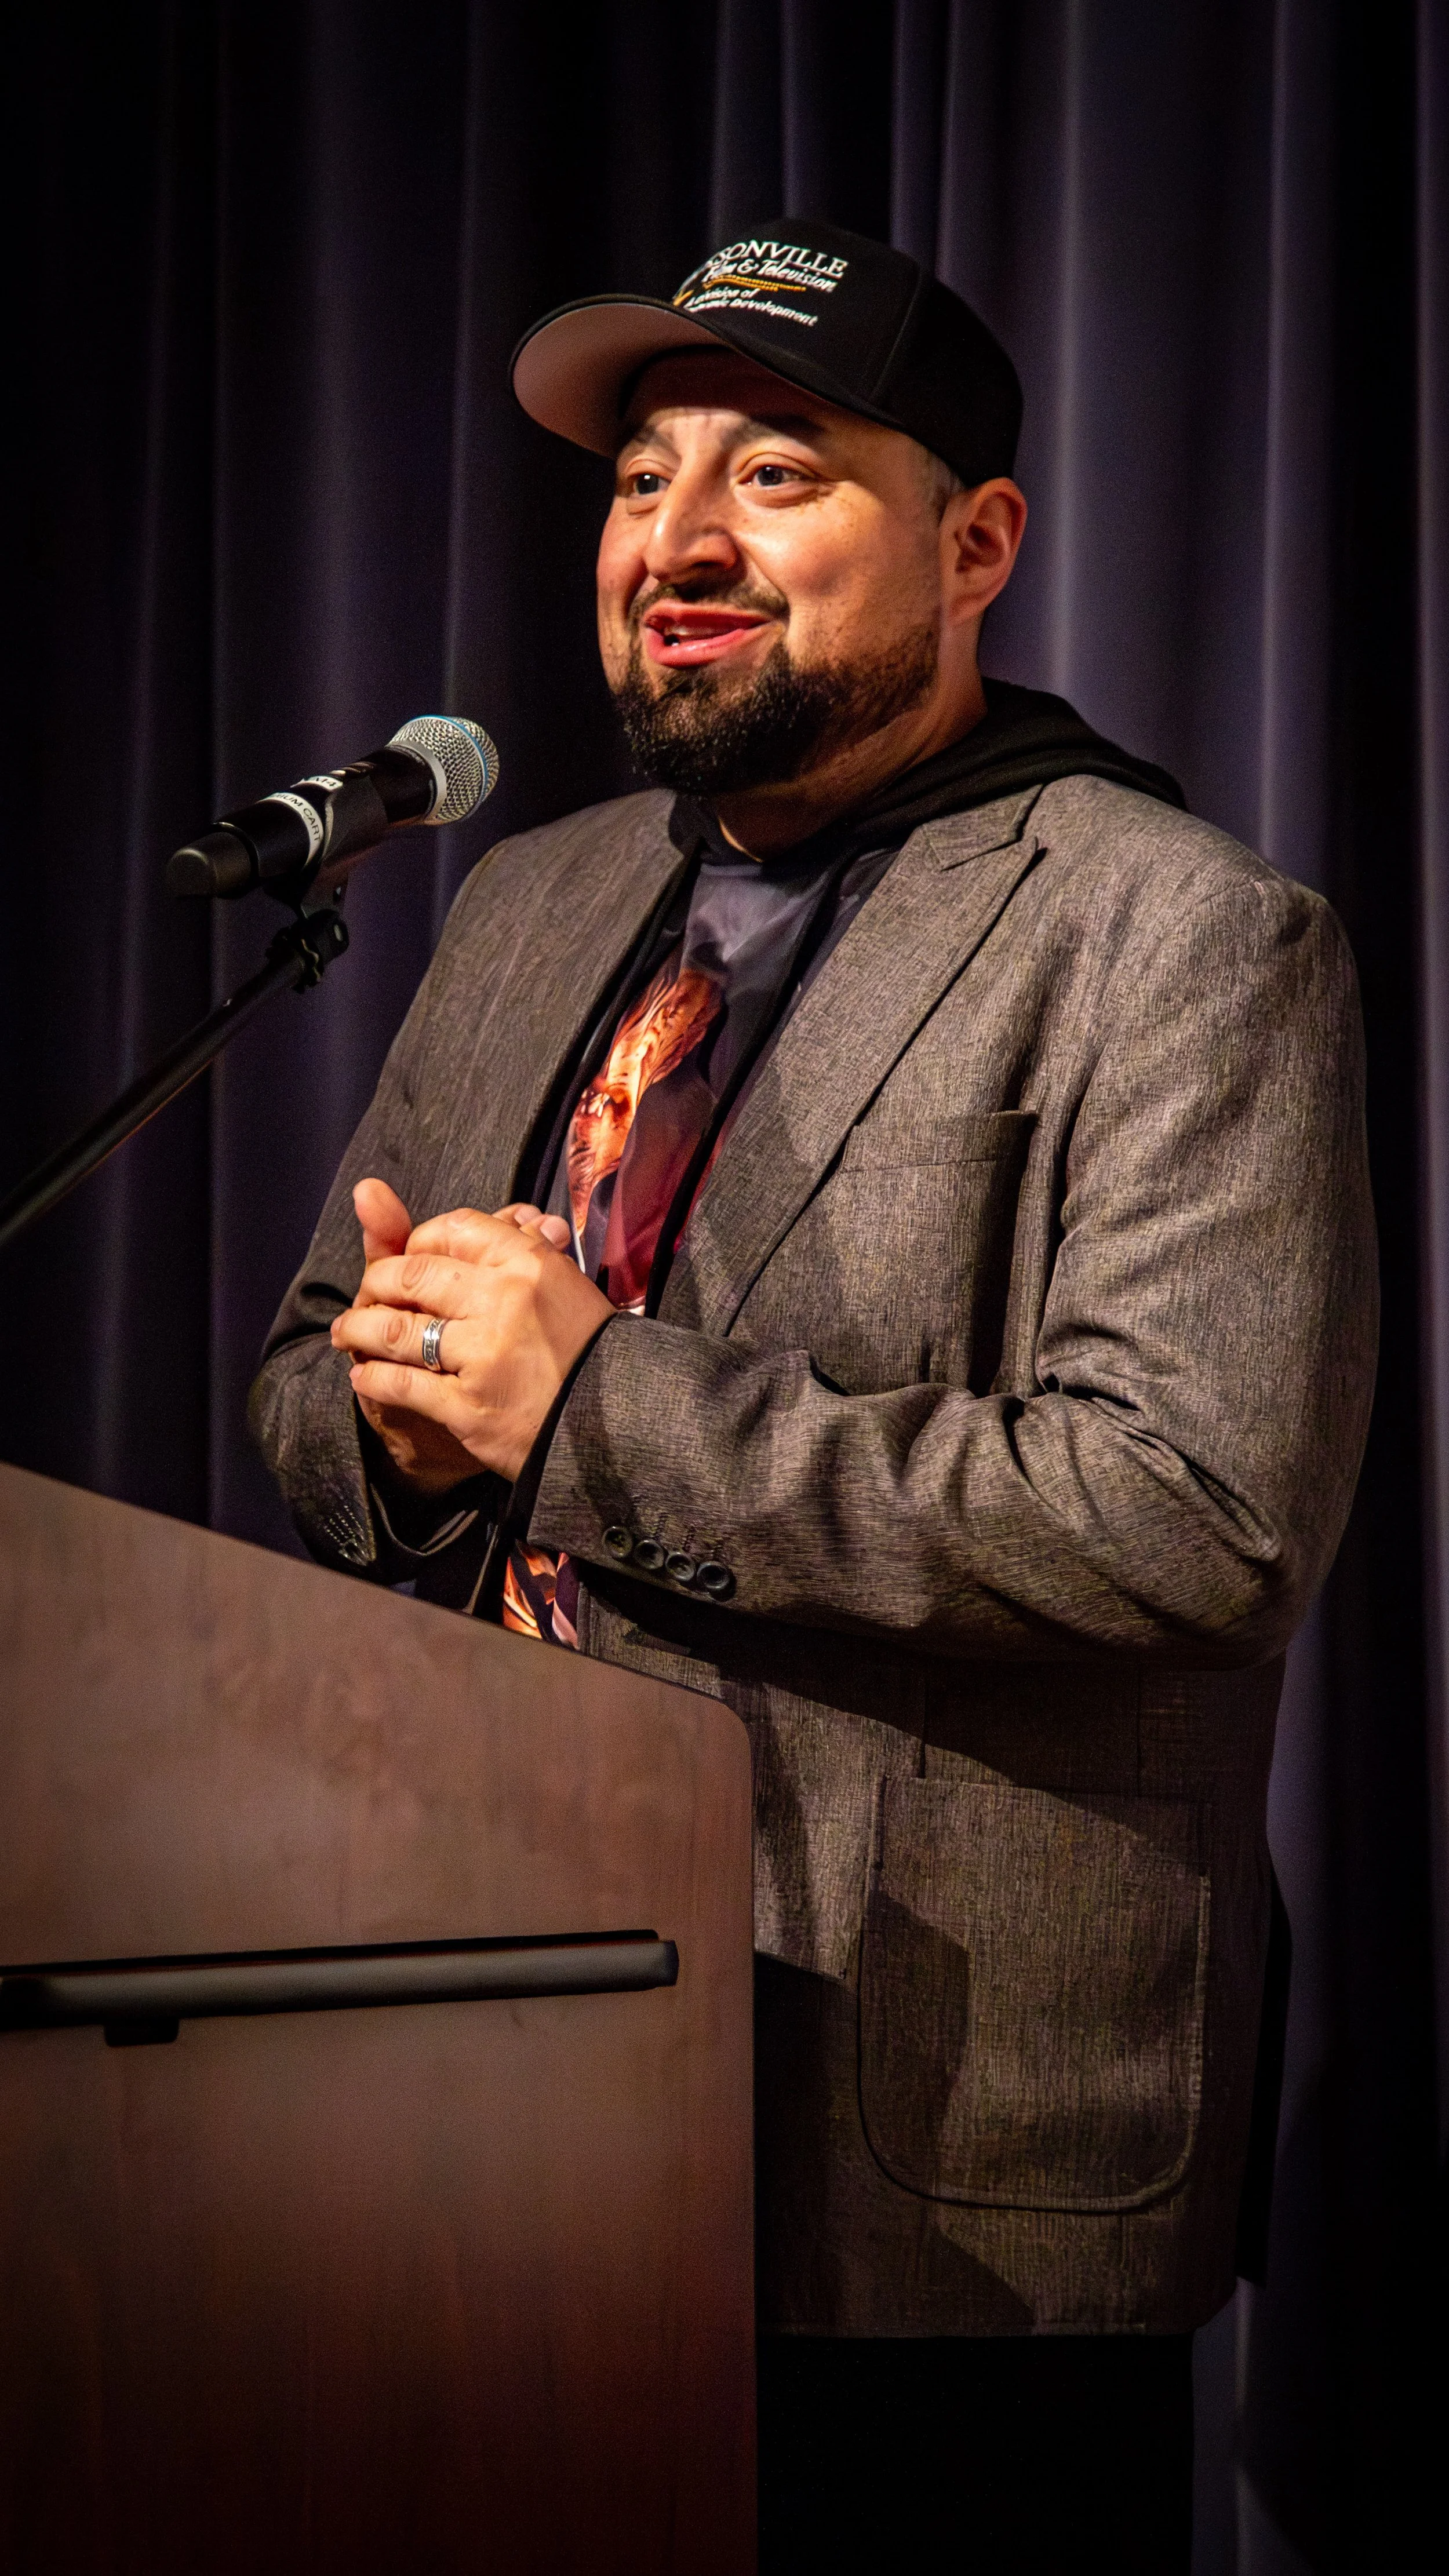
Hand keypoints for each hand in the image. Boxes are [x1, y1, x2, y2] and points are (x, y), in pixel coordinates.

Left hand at [333, 1182, 611, 1484]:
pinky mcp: (470, 1406)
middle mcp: (505, 1300)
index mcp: (529, 1262)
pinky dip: (374, 1380)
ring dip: (360, 1331)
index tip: (409, 1259)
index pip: (450, 1230)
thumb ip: (511, 1242)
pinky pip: (402, 1385)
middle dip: (376, 1285)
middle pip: (412, 1274)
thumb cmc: (586, 1349)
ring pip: (396, 1329)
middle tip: (364, 1297)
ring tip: (347, 1334)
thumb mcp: (556, 1282)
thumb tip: (491, 1207)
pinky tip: (364, 1377)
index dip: (418, 1242)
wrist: (616, 1426)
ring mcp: (485, 1354)